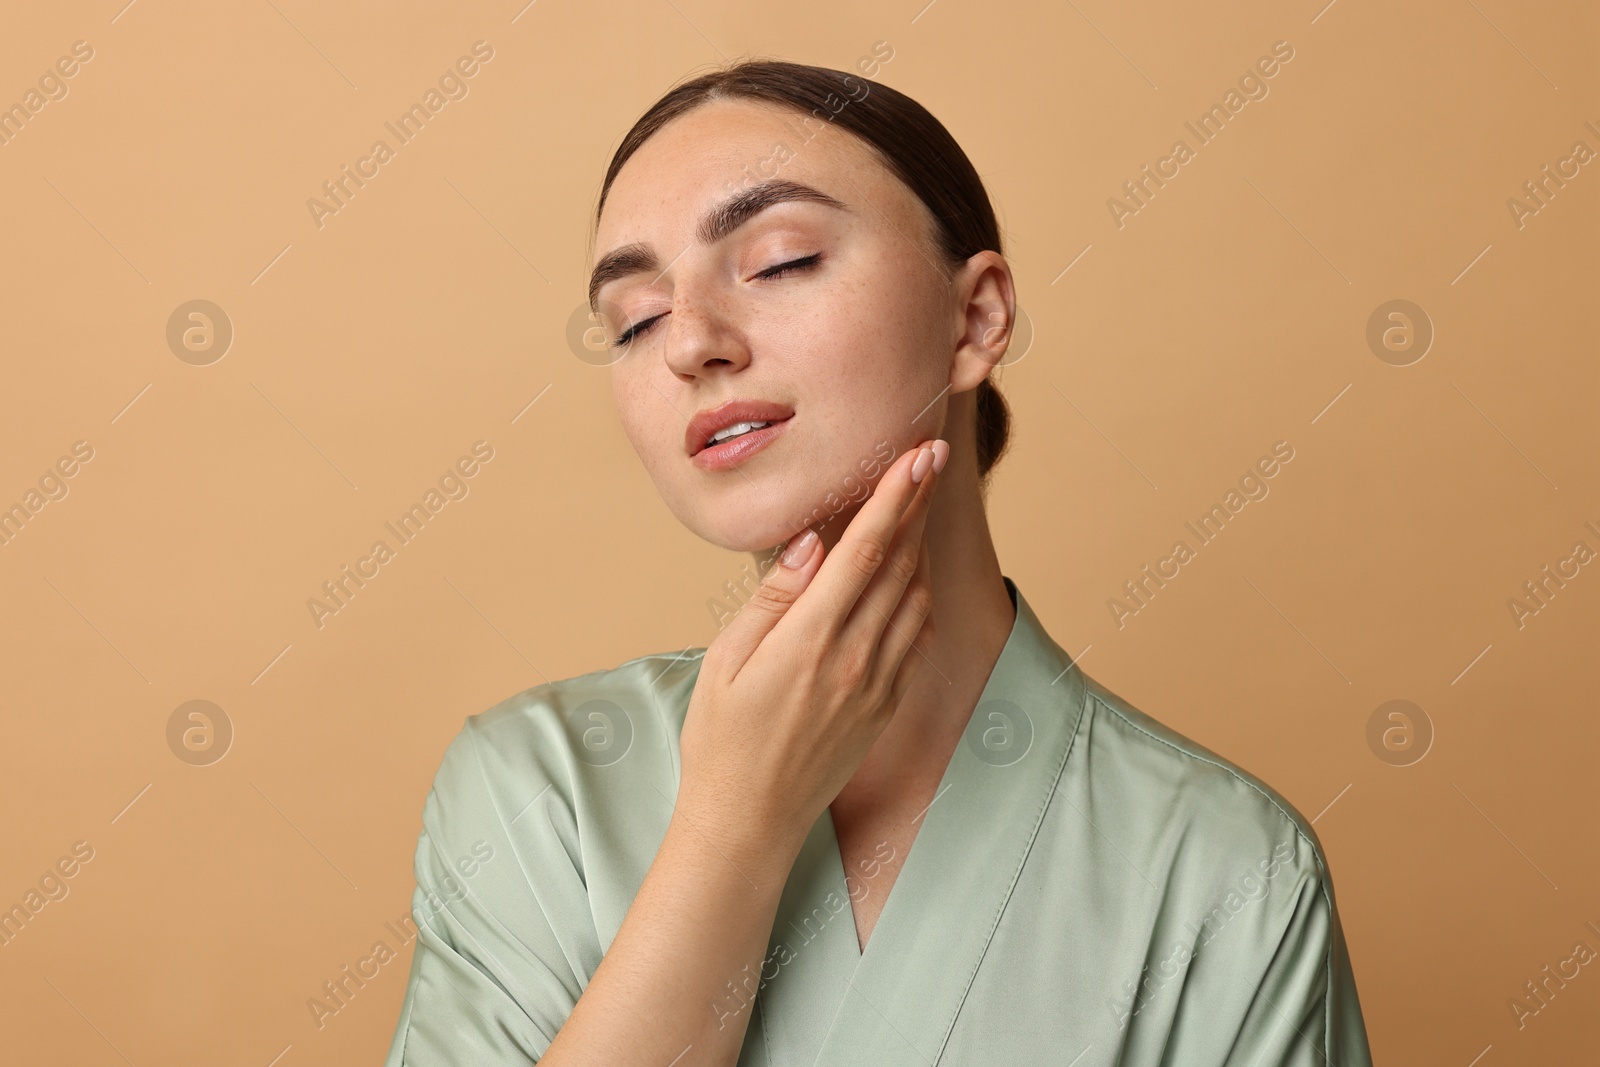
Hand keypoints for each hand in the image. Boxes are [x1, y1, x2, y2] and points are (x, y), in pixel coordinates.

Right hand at [676, 439, 948, 862]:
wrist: (749, 821)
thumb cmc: (721, 739)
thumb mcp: (727, 660)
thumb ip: (774, 597)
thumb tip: (814, 541)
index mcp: (811, 640)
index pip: (865, 551)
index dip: (897, 497)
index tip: (920, 455)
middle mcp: (856, 659)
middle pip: (901, 564)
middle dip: (918, 505)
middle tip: (931, 458)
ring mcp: (878, 686)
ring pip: (915, 598)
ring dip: (920, 547)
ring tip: (916, 507)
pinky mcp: (887, 707)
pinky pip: (917, 639)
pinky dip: (918, 597)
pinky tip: (909, 578)